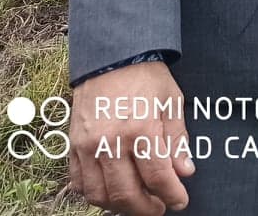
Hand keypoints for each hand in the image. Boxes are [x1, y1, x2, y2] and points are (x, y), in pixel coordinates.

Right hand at [70, 62, 193, 214]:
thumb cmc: (147, 77)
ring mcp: (87, 146)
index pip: (157, 177)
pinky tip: (112, 191)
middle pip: (126, 193)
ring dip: (119, 206)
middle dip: (145, 208)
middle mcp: (110, 141)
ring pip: (99, 195)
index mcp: (141, 129)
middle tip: (159, 208)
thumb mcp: (172, 102)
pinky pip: (79, 183)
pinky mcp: (72, 146)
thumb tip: (185, 172)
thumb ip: (177, 140)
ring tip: (137, 202)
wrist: (112, 56)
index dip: (171, 195)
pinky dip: (95, 194)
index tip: (180, 202)